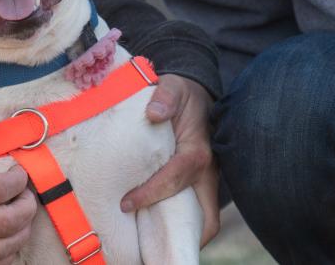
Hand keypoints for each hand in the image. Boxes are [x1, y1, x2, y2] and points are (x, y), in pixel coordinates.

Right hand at [0, 115, 37, 263]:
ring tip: (20, 220)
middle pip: (9, 222)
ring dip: (19, 234)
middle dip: (26, 208)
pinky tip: (4, 246)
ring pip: (2, 249)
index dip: (19, 181)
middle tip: (26, 197)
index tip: (19, 174)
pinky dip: (2, 259)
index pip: (1, 189)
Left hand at [121, 75, 219, 246]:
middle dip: (182, 234)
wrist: (197, 96)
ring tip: (153, 247)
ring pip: (204, 218)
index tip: (127, 203)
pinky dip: (182, 226)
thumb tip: (155, 113)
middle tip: (149, 246)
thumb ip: (165, 95)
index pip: (176, 179)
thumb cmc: (182, 95)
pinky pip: (197, 212)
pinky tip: (157, 231)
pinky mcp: (202, 185)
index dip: (152, 193)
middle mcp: (207, 172)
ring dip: (184, 234)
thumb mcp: (173, 87)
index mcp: (198, 151)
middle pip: (204, 215)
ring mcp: (207, 181)